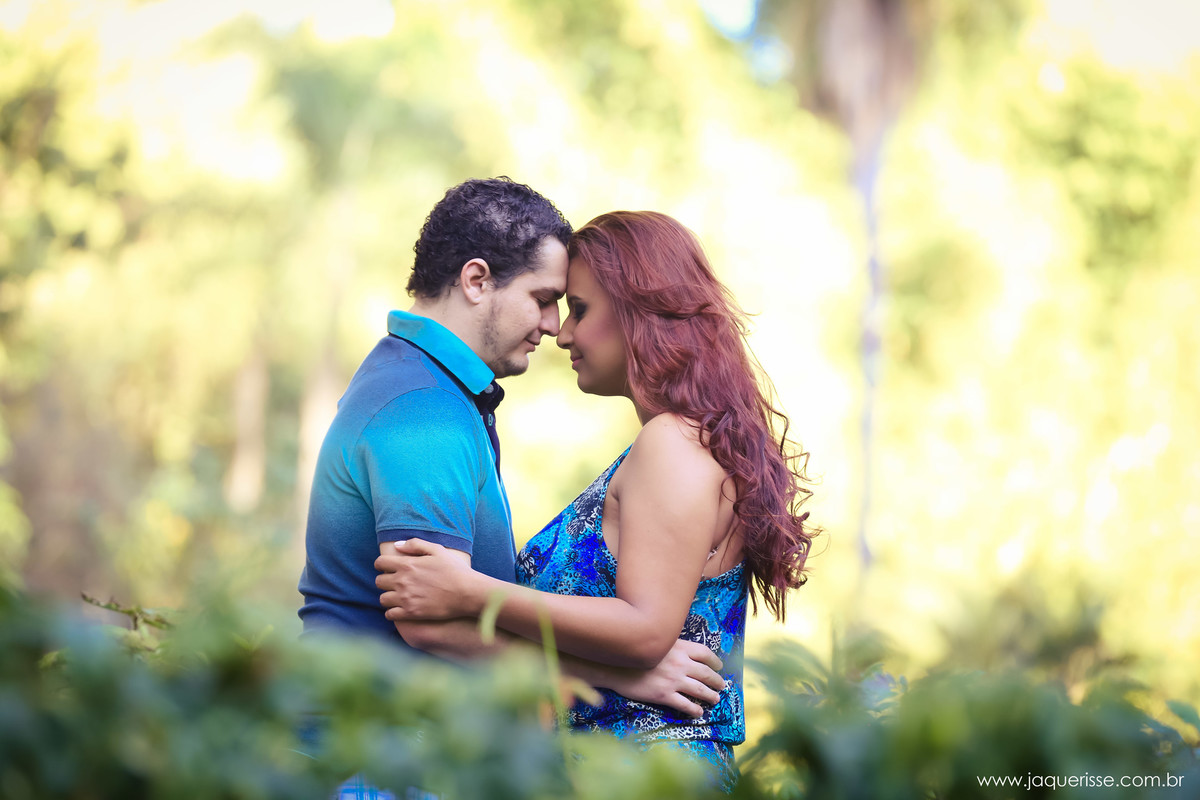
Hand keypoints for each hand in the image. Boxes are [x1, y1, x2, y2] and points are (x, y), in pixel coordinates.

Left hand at [375, 539, 481, 619]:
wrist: (467, 593)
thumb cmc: (455, 570)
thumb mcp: (437, 550)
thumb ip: (415, 544)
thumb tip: (397, 545)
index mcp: (407, 564)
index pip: (380, 563)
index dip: (382, 564)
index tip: (387, 568)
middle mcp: (402, 581)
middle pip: (378, 581)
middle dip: (385, 580)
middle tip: (395, 582)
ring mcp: (406, 598)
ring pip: (383, 599)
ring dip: (388, 597)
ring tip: (398, 596)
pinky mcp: (411, 613)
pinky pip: (390, 615)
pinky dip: (392, 612)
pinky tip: (401, 609)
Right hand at [601, 639, 725, 717]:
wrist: (615, 666)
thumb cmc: (635, 652)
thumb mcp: (657, 643)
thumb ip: (673, 647)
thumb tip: (686, 653)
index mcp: (679, 647)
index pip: (705, 653)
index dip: (715, 661)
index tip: (719, 666)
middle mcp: (680, 663)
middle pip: (706, 673)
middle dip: (717, 681)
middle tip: (722, 685)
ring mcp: (673, 680)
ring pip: (700, 690)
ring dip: (710, 695)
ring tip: (715, 699)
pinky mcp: (664, 695)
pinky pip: (685, 704)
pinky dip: (695, 710)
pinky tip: (698, 712)